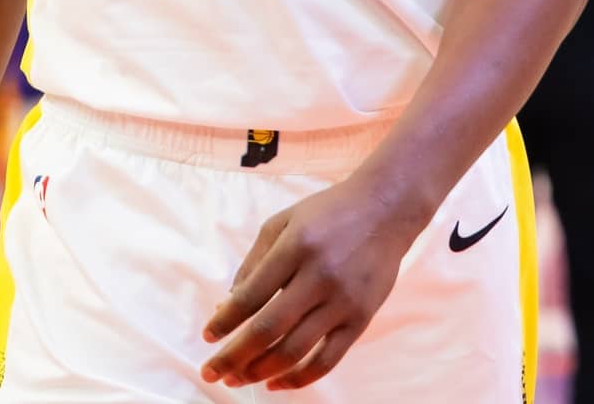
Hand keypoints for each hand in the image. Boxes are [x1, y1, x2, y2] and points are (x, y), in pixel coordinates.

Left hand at [201, 174, 419, 389]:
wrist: (385, 210)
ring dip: (260, 371)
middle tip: (212, 373)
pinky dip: (299, 378)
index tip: (208, 337)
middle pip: (268, 329)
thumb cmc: (328, 213)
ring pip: (295, 350)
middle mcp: (318, 276)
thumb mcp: (283, 222)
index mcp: (295, 247)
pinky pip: (327, 360)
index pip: (251, 295)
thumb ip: (254, 262)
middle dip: (233, 357)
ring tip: (238, 380)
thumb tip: (229, 305)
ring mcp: (342, 301)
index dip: (224, 321)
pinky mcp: (361, 320)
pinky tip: (276, 383)